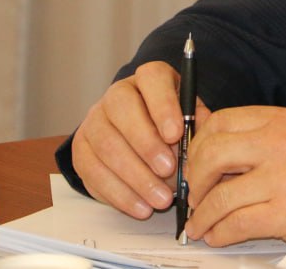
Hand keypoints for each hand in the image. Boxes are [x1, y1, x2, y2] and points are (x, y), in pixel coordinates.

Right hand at [71, 61, 206, 218]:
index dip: (163, 105)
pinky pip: (93, 172)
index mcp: (149, 79)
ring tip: (161, 199)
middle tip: (169, 170)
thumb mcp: (192, 121)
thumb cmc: (173, 128)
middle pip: (122, 108)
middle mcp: (117, 94)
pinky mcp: (81, 149)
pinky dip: (119, 194)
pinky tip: (141, 207)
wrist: (141, 141)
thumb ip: (199, 128)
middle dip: (146, 143)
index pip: (152, 78)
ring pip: (106, 144)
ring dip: (135, 176)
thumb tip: (204, 146)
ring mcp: (94, 120)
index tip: (176, 133)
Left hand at [184, 106, 285, 262]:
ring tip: (201, 225)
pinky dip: (219, 234)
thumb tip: (205, 143)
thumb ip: (259, 139)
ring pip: (220, 196)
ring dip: (203, 216)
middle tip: (194, 196)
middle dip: (195, 179)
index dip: (199, 145)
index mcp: (285, 120)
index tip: (195, 165)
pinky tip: (217, 236)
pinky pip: (237, 224)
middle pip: (213, 153)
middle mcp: (285, 142)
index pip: (222, 121)